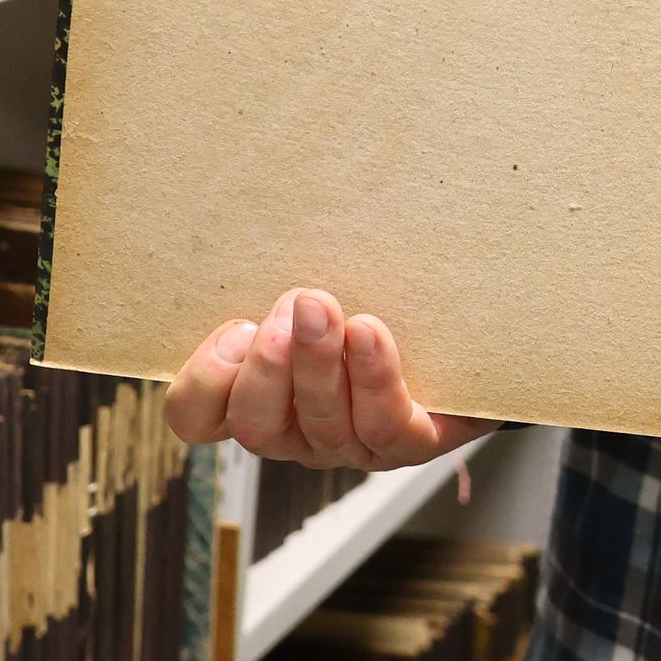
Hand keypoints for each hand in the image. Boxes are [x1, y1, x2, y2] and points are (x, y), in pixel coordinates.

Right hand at [166, 287, 496, 473]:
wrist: (463, 340)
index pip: (196, 416)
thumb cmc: (371, 301)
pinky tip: (370, 332)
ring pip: (320, 426)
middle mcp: (296, 432)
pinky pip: (384, 426)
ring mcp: (351, 446)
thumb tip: (259, 215)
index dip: (203, 384)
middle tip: (288, 311)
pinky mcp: (408, 446)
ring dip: (318, 364)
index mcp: (259, 398)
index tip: (235, 327)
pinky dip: (373, 378)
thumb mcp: (313, 286)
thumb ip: (280, 278)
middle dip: (267, 368)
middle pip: (255, 426)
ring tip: (323, 308)